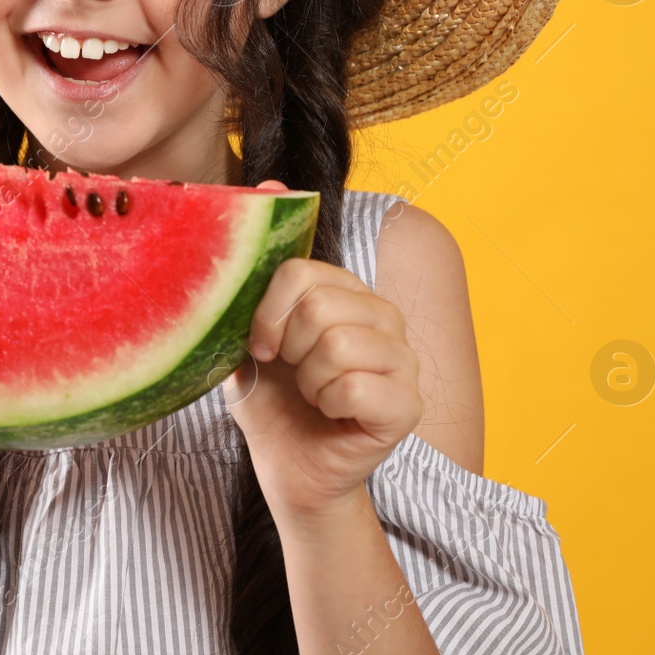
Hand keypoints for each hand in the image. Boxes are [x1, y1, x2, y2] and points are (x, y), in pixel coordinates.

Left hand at [223, 181, 421, 519]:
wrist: (288, 469)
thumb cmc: (272, 401)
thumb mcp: (247, 333)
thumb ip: (253, 270)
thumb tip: (267, 185)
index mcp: (347, 292)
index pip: (301, 273)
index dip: (268, 312)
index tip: (262, 343)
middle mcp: (383, 316)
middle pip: (320, 306)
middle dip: (289, 349)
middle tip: (292, 372)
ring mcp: (402, 359)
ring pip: (338, 345)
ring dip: (308, 380)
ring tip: (313, 394)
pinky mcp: (407, 404)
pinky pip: (357, 386)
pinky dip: (329, 404)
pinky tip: (333, 413)